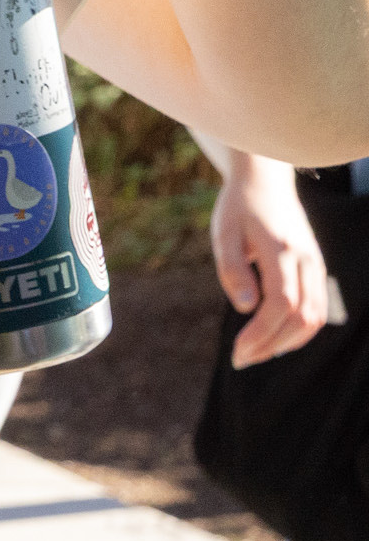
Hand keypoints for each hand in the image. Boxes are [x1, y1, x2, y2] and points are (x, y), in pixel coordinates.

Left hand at [208, 146, 333, 365]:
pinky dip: (299, 329)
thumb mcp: (224, 235)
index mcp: (281, 251)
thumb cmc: (239, 208)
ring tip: (255, 353)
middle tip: (241, 359)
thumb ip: (233, 270)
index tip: (237, 352)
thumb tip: (246, 308)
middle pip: (302, 317)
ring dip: (287, 342)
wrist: (266, 181)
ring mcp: (315, 265)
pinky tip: (273, 338)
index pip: (280, 305)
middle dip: (271, 345)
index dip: (261, 334)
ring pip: (315, 316)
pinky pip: (316, 307)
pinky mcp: (316, 268)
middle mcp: (305, 260)